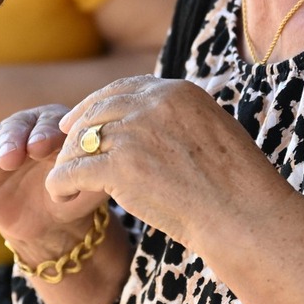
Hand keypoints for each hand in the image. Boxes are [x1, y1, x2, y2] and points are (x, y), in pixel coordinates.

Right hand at [0, 105, 104, 261]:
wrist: (50, 224)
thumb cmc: (75, 195)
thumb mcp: (90, 185)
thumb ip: (92, 172)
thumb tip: (97, 165)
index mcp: (52, 126)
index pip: (48, 123)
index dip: (45, 134)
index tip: (43, 147)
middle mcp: (21, 132)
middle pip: (14, 129)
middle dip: (12, 142)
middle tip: (12, 158)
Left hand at [46, 76, 275, 245]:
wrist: (244, 215)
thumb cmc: (238, 185)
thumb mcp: (215, 131)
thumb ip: (181, 119)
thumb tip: (158, 124)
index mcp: (177, 91)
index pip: (123, 89)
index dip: (95, 104)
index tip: (78, 119)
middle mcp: (153, 104)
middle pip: (97, 111)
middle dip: (75, 131)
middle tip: (62, 150)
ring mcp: (134, 133)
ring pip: (81, 142)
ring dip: (68, 162)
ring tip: (65, 183)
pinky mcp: (119, 166)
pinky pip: (72, 171)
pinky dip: (60, 185)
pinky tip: (60, 197)